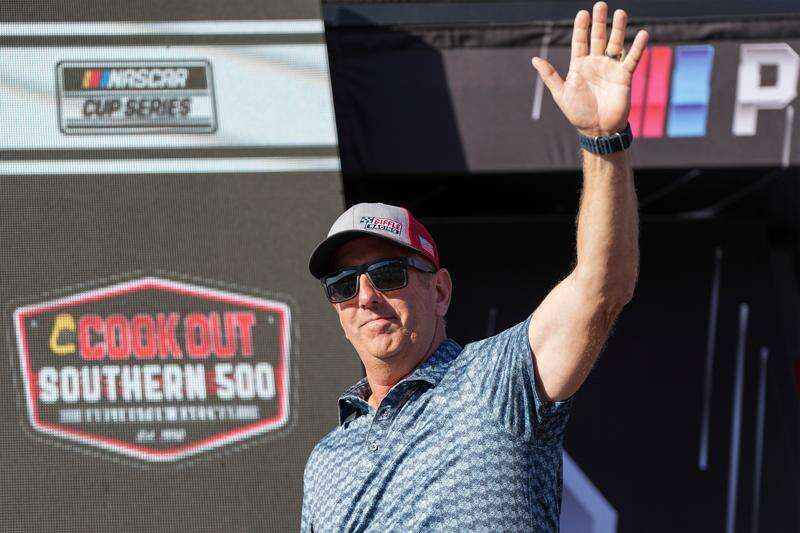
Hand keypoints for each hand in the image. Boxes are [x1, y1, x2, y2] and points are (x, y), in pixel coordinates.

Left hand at [531, 1, 648, 136]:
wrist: (598, 129)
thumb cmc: (578, 113)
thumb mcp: (561, 93)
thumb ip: (550, 76)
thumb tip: (534, 59)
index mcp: (579, 66)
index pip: (580, 42)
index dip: (581, 28)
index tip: (583, 13)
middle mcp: (596, 63)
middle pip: (597, 38)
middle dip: (599, 22)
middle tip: (601, 5)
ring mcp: (610, 68)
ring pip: (615, 44)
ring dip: (618, 29)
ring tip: (620, 13)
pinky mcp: (624, 76)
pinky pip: (632, 59)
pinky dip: (637, 47)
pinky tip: (642, 34)